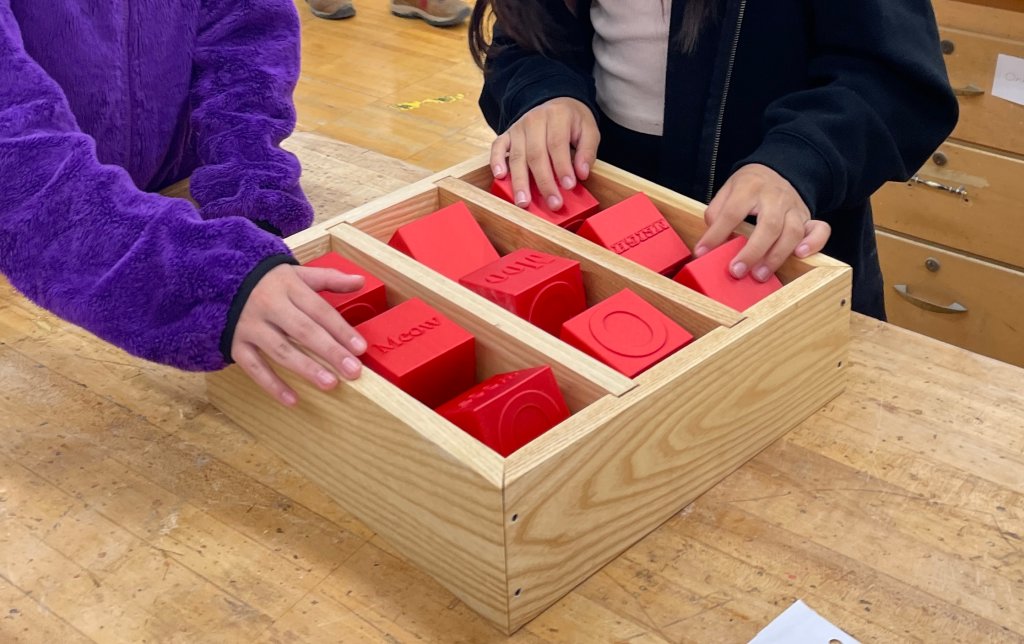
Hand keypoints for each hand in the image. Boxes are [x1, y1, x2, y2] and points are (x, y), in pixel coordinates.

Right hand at [231, 264, 367, 405]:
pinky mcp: (235, 343)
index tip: (360, 348)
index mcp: (288, 286)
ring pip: (281, 350)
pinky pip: (254, 368)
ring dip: (306, 368)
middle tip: (353, 371)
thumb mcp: (296, 273)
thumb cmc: (267, 281)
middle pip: (303, 330)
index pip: (319, 310)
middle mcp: (269, 305)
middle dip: (330, 351)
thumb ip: (329, 279)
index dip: (341, 329)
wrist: (216, 279)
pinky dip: (272, 385)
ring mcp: (250, 326)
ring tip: (330, 384)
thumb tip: (360, 281)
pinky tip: (292, 400)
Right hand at [489, 97, 599, 211]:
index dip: (562, 167)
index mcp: (556, 116)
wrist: (554, 102)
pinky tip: (500, 177)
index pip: (557, 144)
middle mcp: (534, 120)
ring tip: (523, 202)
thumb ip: (587, 151)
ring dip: (519, 181)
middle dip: (544, 182)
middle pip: (536, 154)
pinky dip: (496, 161)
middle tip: (553, 204)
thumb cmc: (572, 121)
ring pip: (517, 156)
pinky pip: (497, 147)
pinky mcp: (507, 134)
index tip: (569, 186)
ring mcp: (518, 128)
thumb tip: (582, 173)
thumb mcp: (589, 129)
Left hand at [695, 164, 831, 280]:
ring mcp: (794, 208)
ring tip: (759, 275)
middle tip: (736, 271)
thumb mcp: (728, 189)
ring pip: (793, 232)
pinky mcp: (808, 217)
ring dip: (776, 256)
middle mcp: (776, 197)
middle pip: (769, 226)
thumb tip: (710, 240)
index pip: (732, 212)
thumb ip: (717, 211)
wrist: (778, 171)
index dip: (716, 234)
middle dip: (752, 252)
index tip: (702, 252)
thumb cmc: (750, 186)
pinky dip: (814, 243)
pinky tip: (800, 255)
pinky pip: (820, 230)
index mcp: (750, 187)